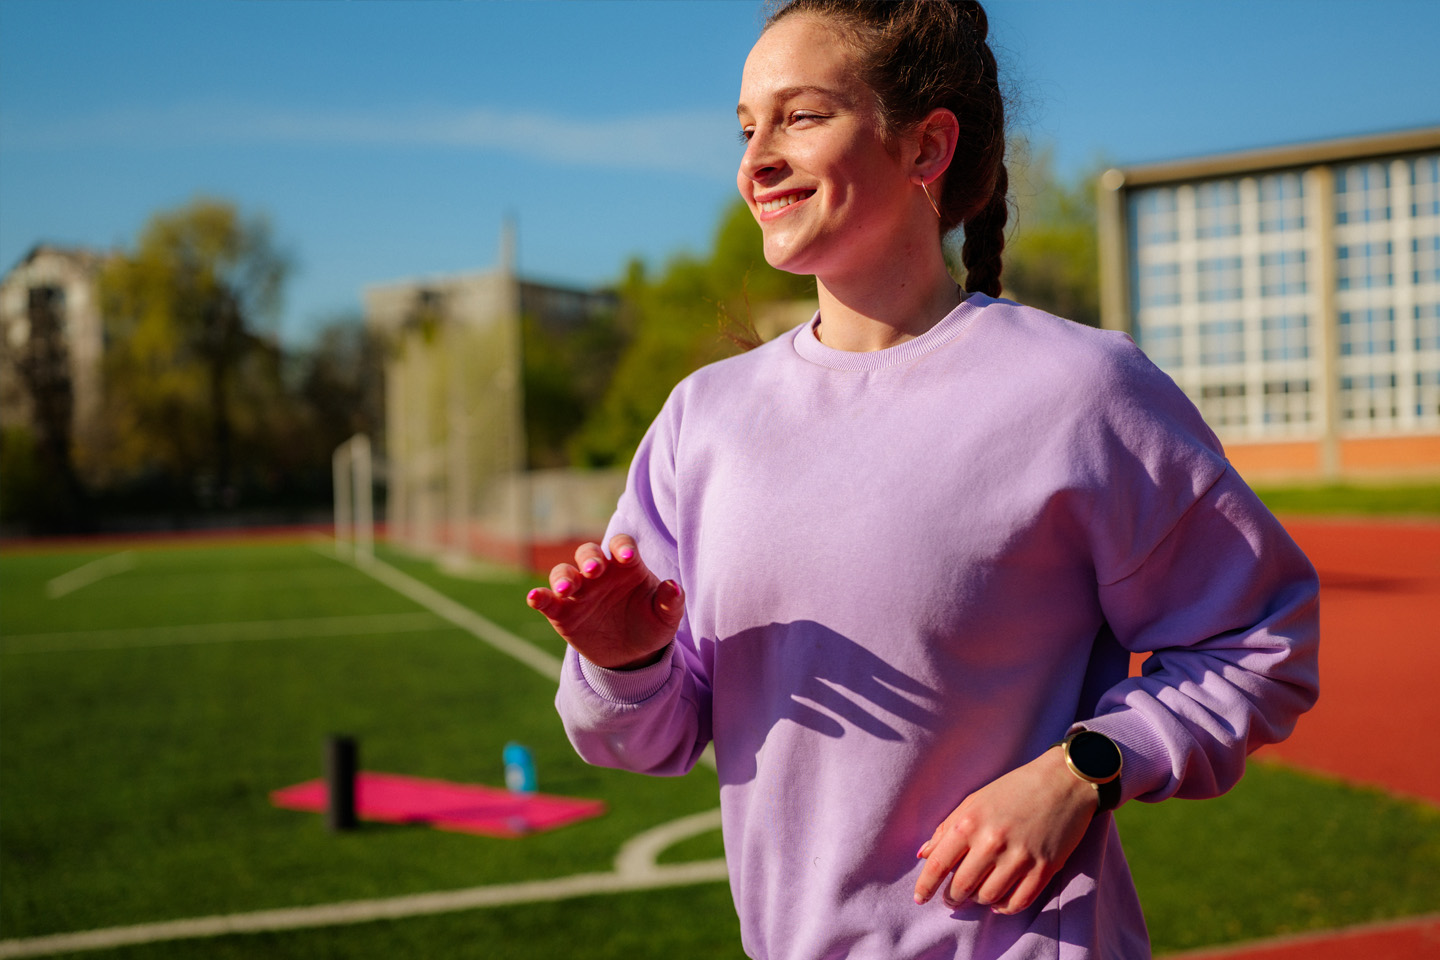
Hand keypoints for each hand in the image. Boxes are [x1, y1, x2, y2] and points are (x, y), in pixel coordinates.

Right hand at [525, 534, 684, 669]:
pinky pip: (547, 600)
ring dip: (563, 577)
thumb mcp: (666, 617)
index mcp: (626, 566)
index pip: (621, 544)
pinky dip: (538, 597)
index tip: (627, 557)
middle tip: (594, 570)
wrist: (632, 655)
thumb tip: (674, 586)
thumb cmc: (651, 625)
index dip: (622, 546)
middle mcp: (599, 573)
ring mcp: (579, 591)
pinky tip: (533, 598)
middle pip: (588, 553)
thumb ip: (671, 601)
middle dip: (589, 558)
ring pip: (564, 572)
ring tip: (566, 588)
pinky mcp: (561, 611)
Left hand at [913, 745, 1097, 914]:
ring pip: (988, 897)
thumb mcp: (974, 800)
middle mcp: (992, 842)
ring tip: (978, 894)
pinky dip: (1005, 907)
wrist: (1063, 782)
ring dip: (979, 900)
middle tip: (952, 898)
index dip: (925, 886)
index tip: (919, 898)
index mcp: (970, 823)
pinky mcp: (1044, 869)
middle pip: (962, 887)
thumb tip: (924, 855)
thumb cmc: (1015, 789)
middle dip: (953, 898)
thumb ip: (947, 827)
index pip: (939, 864)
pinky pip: (1018, 902)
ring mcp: (1020, 857)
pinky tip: (999, 901)